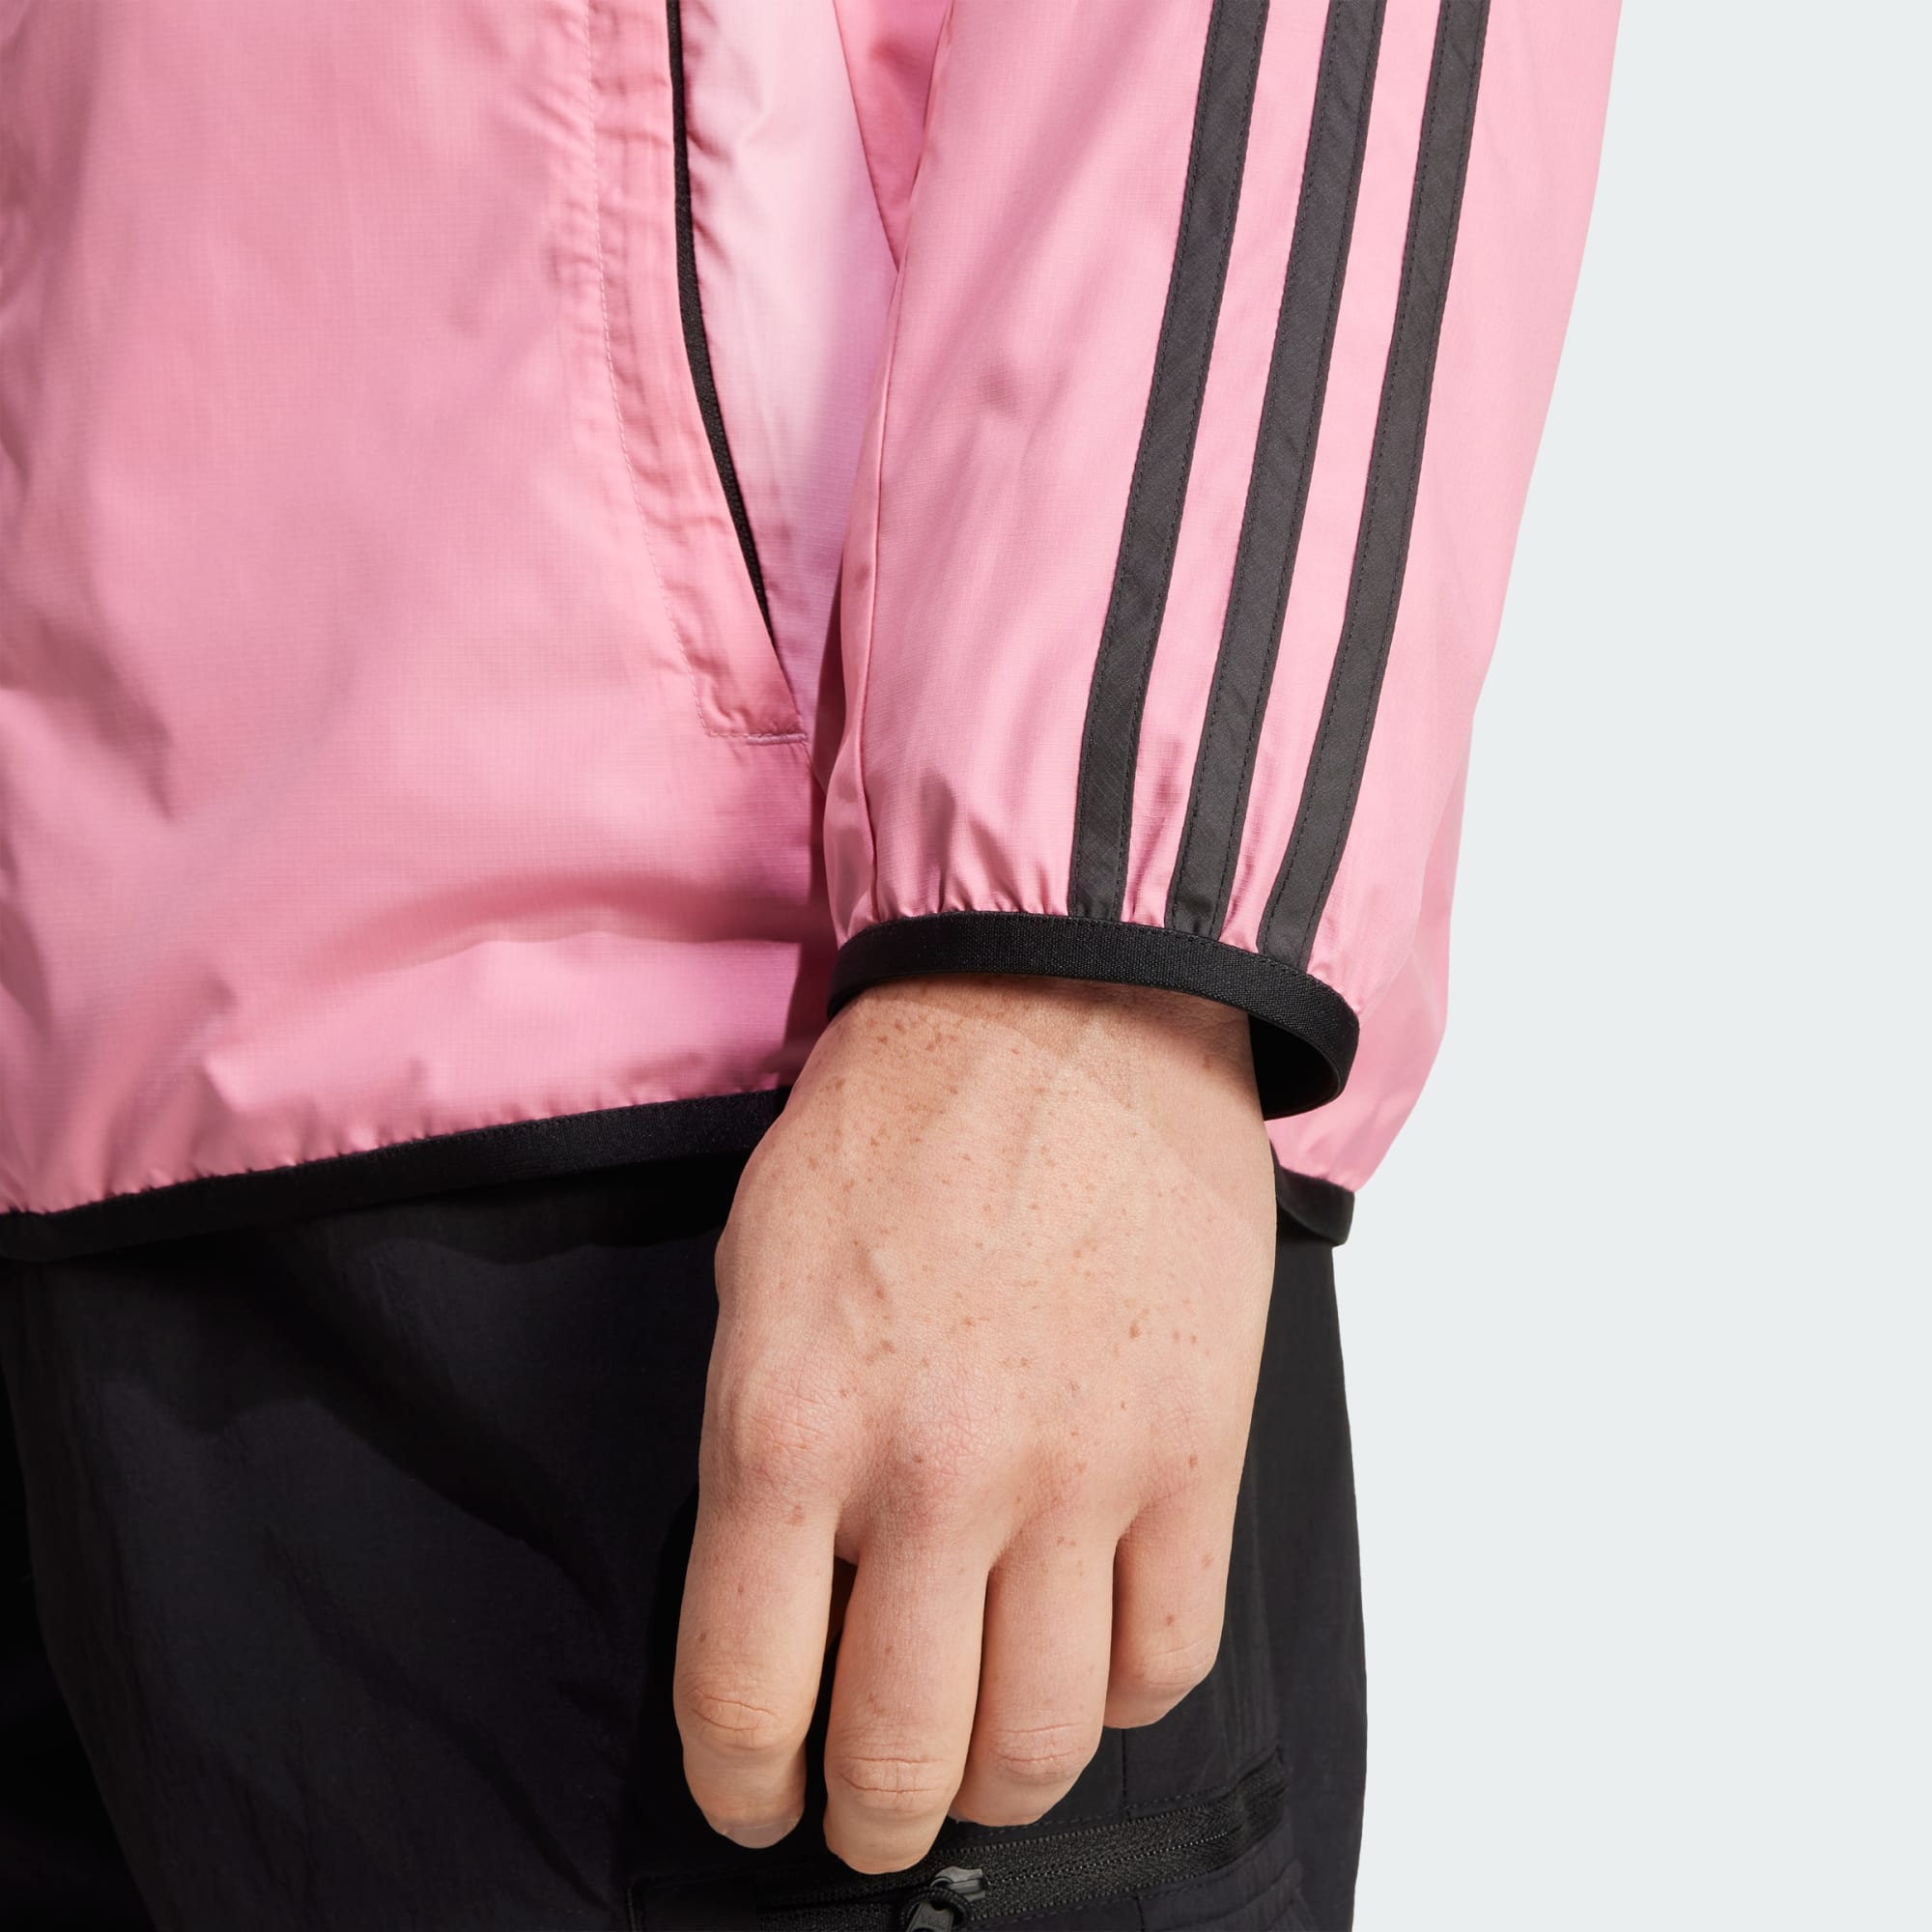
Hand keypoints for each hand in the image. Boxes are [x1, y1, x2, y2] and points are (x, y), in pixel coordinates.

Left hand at [674, 973, 1277, 1871]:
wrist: (1065, 1010)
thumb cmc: (898, 1126)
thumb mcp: (757, 1275)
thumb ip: (759, 1453)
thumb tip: (788, 1601)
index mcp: (787, 1429)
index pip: (744, 1698)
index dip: (740, 1787)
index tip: (753, 1798)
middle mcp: (932, 1479)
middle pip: (902, 1758)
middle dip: (866, 1824)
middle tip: (862, 1817)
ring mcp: (1079, 1475)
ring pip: (1045, 1742)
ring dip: (996, 1783)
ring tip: (976, 1758)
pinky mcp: (1194, 1455)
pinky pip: (1167, 1657)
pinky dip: (1119, 1694)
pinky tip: (1084, 1656)